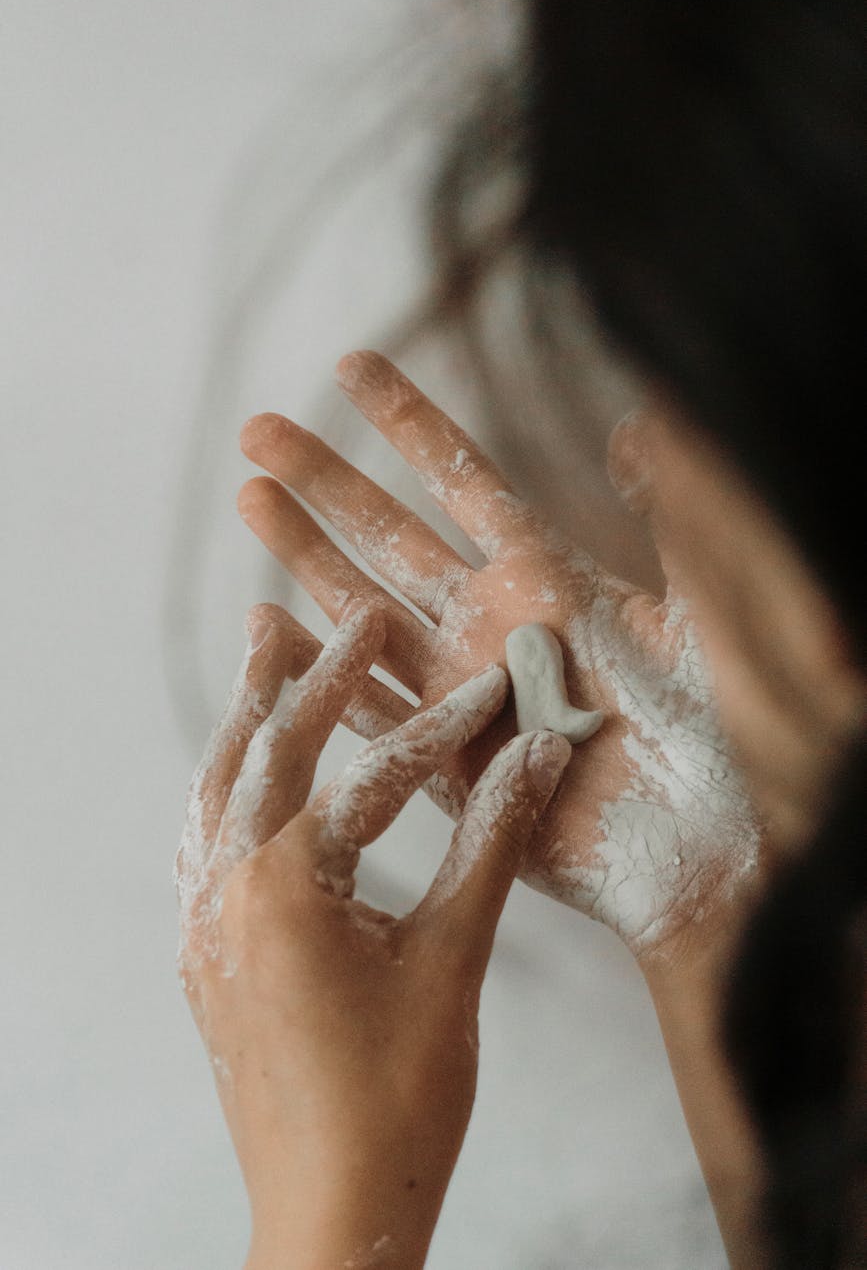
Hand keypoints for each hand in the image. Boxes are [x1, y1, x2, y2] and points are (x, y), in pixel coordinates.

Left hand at [175, 602, 569, 1269]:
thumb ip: (490, 846)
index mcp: (283, 887)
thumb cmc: (396, 1099)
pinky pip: (201, 842)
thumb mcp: (453, 961)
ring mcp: (202, 926)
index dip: (439, 727)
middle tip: (349, 618)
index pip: (372, 776)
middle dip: (313, 677)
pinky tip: (243, 778)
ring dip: (250, 718)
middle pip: (264, 750)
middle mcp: (224, 892)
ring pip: (217, 788)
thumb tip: (535, 759)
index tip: (490, 686)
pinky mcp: (203, 958)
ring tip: (267, 656)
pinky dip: (227, 787)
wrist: (332, 1209)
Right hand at [238, 352, 761, 963]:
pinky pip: (370, 713)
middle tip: (257, 429)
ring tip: (249, 498)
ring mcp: (466, 695)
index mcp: (551, 579)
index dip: (407, 423)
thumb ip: (670, 515)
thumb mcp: (705, 607)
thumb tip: (639, 424)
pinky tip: (267, 629)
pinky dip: (316, 673)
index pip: (463, 481)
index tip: (352, 365)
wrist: (725, 847)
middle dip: (325, 481)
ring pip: (363, 612)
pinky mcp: (451, 767)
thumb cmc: (733, 729)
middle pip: (391, 535)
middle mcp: (496, 627)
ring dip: (304, 558)